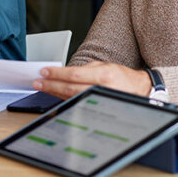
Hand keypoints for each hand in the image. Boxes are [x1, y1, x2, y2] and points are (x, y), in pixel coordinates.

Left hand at [33, 61, 151, 99]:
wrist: (141, 91)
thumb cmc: (123, 78)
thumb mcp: (105, 67)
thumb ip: (85, 69)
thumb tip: (65, 73)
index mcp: (103, 75)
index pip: (74, 74)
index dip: (57, 74)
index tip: (44, 71)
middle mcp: (101, 89)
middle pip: (70, 88)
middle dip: (51, 84)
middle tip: (37, 81)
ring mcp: (99, 101)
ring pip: (72, 97)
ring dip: (54, 92)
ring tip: (42, 86)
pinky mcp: (98, 109)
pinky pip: (78, 104)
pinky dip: (65, 100)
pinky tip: (55, 96)